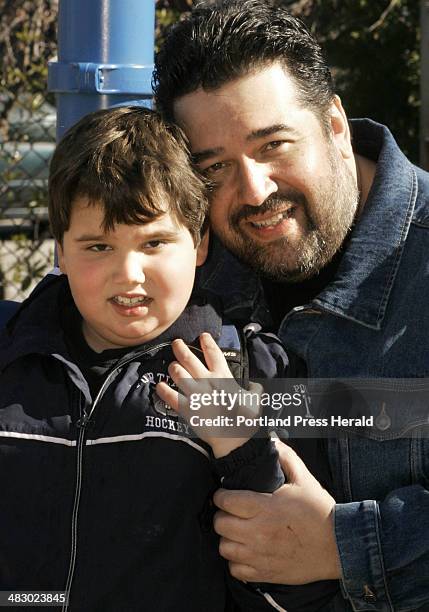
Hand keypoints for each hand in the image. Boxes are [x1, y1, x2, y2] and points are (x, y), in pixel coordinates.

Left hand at [156, 333, 259, 456]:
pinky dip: (163, 390)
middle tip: (176, 343)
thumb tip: (253, 385)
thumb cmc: (245, 419)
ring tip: (172, 365)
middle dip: (180, 348)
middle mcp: (206, 381)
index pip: (213, 353)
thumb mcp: (256, 400)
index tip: (202, 335)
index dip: (207, 342)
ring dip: (173, 367)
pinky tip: (160, 386)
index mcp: (223, 376)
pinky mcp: (186, 408)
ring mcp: (194, 394)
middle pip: (188, 358)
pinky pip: (170, 396)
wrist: (233, 438)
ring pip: (178, 373)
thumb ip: (254, 389)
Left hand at [213, 440, 340, 583]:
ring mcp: (260, 555)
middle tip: (231, 512)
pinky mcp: (265, 574)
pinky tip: (246, 551)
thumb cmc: (320, 512)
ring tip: (237, 531)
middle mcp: (258, 532)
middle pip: (220, 524)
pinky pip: (235, 570)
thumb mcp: (304, 479)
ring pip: (224, 548)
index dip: (221, 495)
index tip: (225, 494)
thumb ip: (285, 457)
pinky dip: (236, 561)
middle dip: (222, 515)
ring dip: (227, 538)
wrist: (338, 546)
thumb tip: (272, 442)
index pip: (226, 500)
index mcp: (265, 507)